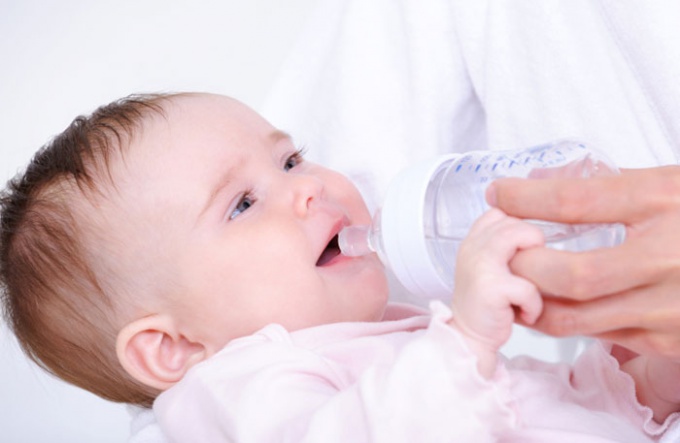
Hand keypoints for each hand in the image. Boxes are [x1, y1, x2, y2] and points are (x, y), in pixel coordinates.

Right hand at [450, 209, 542, 375]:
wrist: (468, 340)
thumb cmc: (485, 307)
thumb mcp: (488, 267)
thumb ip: (503, 246)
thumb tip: (540, 233)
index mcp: (472, 241)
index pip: (500, 212)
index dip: (519, 225)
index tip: (524, 250)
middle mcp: (472, 248)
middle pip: (515, 222)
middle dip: (534, 244)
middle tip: (533, 271)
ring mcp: (479, 266)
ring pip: (522, 239)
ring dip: (538, 265)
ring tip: (531, 286)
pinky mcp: (491, 288)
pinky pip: (529, 285)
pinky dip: (534, 304)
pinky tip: (526, 313)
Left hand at [487, 166, 679, 358]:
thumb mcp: (668, 183)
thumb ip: (606, 184)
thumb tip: (538, 182)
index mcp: (667, 202)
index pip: (578, 201)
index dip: (527, 199)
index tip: (499, 193)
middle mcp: (671, 258)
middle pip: (571, 274)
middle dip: (523, 263)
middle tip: (504, 250)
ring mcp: (671, 307)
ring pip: (576, 317)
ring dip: (533, 299)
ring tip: (516, 280)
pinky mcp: (669, 340)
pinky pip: (599, 334)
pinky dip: (566, 318)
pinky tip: (552, 301)